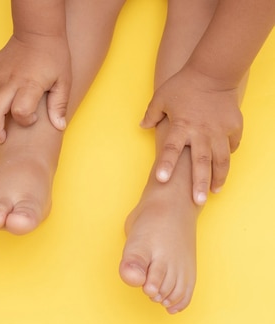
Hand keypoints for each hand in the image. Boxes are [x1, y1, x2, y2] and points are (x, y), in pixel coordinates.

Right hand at [0, 33, 70, 141]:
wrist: (37, 29)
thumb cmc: (54, 55)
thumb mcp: (63, 81)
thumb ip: (59, 105)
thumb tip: (59, 126)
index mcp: (30, 84)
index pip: (19, 112)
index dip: (24, 121)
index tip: (32, 119)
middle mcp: (11, 81)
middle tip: (1, 138)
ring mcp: (0, 74)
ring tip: (1, 125)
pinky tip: (7, 97)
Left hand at [141, 65, 241, 204]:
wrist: (213, 71)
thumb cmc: (184, 84)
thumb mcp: (161, 97)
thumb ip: (151, 114)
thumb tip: (142, 126)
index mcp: (181, 125)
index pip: (170, 149)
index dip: (165, 164)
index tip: (161, 180)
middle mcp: (201, 131)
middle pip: (200, 161)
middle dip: (199, 182)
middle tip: (198, 201)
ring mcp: (219, 130)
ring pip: (220, 158)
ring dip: (218, 176)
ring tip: (215, 191)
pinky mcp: (233, 126)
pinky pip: (231, 145)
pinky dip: (227, 156)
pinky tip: (223, 167)